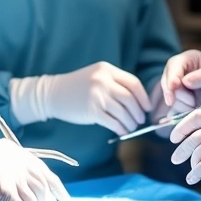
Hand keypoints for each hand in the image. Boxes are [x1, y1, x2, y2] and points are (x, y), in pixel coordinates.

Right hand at [0, 138, 70, 200]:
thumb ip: (5, 170)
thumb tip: (25, 188)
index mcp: (12, 150)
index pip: (43, 170)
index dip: (56, 187)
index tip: (64, 198)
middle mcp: (17, 159)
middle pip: (44, 185)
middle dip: (50, 200)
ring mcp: (13, 175)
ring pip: (36, 199)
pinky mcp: (7, 191)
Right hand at [13, 62, 151, 135]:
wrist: (53, 94)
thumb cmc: (77, 86)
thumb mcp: (96, 76)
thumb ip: (114, 83)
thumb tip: (136, 101)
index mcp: (107, 70)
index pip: (133, 83)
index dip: (143, 97)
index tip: (147, 107)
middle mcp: (104, 81)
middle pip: (130, 99)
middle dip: (138, 112)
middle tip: (140, 119)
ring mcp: (98, 96)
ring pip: (123, 112)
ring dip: (131, 122)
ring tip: (132, 127)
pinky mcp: (92, 111)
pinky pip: (113, 122)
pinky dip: (121, 128)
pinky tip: (122, 131)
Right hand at [160, 50, 200, 114]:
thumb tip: (185, 81)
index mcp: (188, 59)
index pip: (173, 67)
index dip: (172, 78)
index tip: (174, 88)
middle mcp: (180, 72)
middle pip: (168, 83)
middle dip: (178, 95)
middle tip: (192, 102)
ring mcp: (180, 88)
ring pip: (171, 98)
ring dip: (181, 105)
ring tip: (197, 105)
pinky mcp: (182, 101)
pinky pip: (174, 108)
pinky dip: (182, 112)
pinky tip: (192, 111)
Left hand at [170, 105, 200, 186]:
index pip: (197, 115)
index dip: (182, 126)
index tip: (175, 135)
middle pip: (192, 133)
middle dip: (181, 146)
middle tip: (175, 155)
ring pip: (196, 150)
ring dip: (190, 162)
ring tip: (189, 169)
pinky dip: (195, 173)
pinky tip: (193, 178)